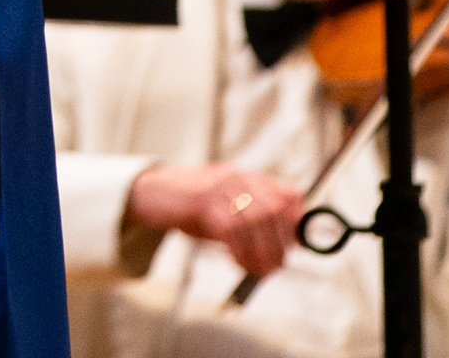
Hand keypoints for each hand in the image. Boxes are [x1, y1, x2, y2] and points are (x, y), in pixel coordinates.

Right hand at [127, 163, 302, 275]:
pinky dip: (240, 253)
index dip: (296, 221)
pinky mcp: (204, 202)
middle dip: (279, 244)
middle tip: (276, 266)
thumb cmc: (192, 205)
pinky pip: (232, 232)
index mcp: (248, 177)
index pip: (289, 194)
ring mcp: (221, 187)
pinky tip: (238, 263)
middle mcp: (238, 177)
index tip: (294, 245)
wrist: (152, 192)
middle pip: (275, 211)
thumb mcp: (228, 206)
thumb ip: (254, 218)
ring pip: (255, 223)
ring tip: (260, 271)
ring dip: (261, 254)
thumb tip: (287, 244)